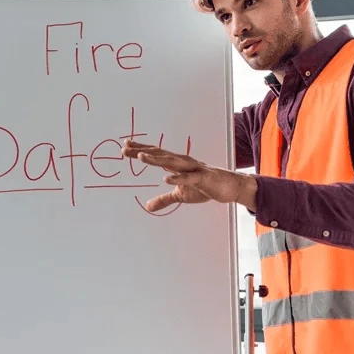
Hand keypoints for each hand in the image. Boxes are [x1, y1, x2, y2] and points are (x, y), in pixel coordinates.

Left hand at [121, 140, 256, 212]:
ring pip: (171, 162)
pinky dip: (178, 178)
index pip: (156, 154)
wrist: (229, 187)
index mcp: (177, 164)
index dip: (140, 150)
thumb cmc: (205, 187)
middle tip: (124, 149)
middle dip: (141, 152)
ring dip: (156, 160)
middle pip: (159, 155)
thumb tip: (147, 207)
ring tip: (140, 157)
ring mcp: (193, 169)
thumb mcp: (180, 195)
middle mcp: (183, 162)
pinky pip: (188, 178)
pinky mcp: (202, 179)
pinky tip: (166, 179)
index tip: (125, 146)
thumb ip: (163, 199)